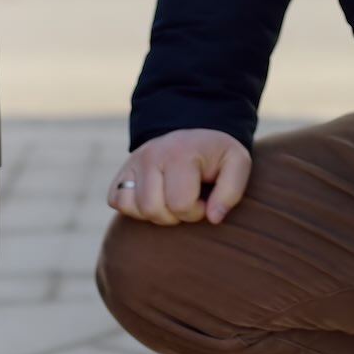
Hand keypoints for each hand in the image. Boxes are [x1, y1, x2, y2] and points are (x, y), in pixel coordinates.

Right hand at [106, 128, 251, 225]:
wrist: (196, 135)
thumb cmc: (217, 155)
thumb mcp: (237, 164)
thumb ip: (232, 191)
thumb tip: (213, 217)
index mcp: (180, 153)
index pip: (180, 205)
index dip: (197, 211)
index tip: (205, 198)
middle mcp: (151, 154)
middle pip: (154, 210)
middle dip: (176, 215)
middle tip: (189, 200)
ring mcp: (133, 162)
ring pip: (135, 208)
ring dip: (157, 213)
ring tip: (172, 199)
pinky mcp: (121, 171)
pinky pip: (116, 201)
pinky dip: (134, 207)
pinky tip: (154, 198)